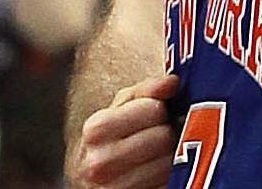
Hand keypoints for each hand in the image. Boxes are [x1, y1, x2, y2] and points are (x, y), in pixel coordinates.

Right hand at [68, 74, 179, 188]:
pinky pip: (168, 184)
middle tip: (158, 138)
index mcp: (96, 129)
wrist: (89, 181)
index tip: (153, 116)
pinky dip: (169, 178)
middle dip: (166, 135)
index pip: (153, 109)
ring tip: (157, 156)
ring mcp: (114, 188)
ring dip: (170, 158)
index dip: (159, 110)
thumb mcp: (120, 109)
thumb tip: (172, 82)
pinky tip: (157, 174)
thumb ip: (146, 91)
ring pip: (168, 164)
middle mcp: (100, 162)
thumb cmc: (110, 139)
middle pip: (163, 137)